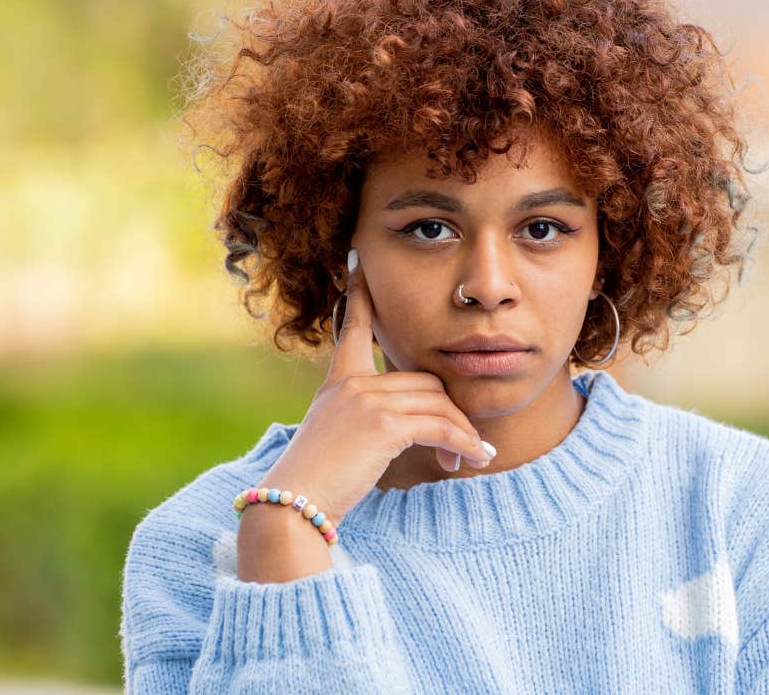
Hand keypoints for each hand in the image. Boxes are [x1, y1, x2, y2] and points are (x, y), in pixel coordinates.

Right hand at [252, 247, 496, 524]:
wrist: (293, 506)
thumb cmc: (317, 483)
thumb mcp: (337, 438)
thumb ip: (366, 418)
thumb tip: (408, 424)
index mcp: (339, 382)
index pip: (354, 328)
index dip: (361, 296)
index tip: (358, 261)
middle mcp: (352, 383)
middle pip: (425, 381)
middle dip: (451, 414)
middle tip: (464, 447)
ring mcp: (366, 399)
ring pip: (438, 404)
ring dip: (462, 434)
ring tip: (474, 458)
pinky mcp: (382, 424)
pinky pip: (440, 426)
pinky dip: (464, 443)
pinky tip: (475, 459)